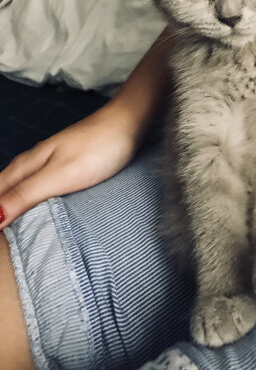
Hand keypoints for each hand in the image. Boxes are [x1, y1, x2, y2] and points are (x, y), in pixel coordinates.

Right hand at [0, 106, 139, 227]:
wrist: (127, 124)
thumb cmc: (97, 147)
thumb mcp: (60, 175)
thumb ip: (25, 195)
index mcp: (24, 167)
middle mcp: (31, 166)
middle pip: (3, 194)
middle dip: (1, 216)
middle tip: (6, 245)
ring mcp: (48, 166)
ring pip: (20, 192)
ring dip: (14, 212)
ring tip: (16, 237)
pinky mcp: (65, 169)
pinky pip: (39, 191)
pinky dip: (33, 206)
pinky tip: (40, 217)